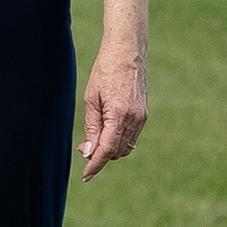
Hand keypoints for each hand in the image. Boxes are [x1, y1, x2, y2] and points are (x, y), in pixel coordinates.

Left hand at [81, 45, 147, 178]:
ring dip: (110, 149)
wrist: (127, 51)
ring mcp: (141, 117)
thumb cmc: (105, 70)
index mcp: (119, 115)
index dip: (95, 165)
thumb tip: (89, 152)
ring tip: (93, 140)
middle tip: (83, 148)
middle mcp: (134, 119)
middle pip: (116, 151)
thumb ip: (92, 128)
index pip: (107, 150)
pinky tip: (107, 132)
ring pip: (125, 146)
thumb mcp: (92, 99)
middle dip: (100, 156)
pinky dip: (118, 140)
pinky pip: (131, 136)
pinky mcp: (143, 114)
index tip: (86, 175)